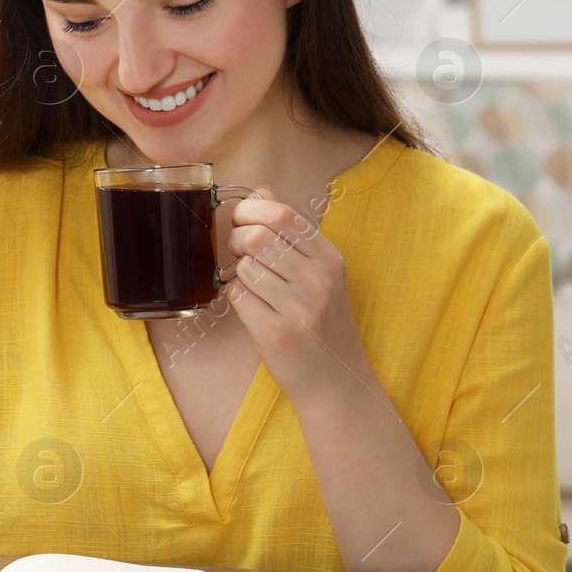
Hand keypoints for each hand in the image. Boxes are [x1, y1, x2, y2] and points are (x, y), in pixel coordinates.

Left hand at [224, 185, 370, 403]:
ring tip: (253, 285)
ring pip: (244, 266)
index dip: (250, 211)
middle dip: (237, 240)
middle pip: (258, 237)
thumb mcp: (319, 273)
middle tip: (238, 252)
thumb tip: (261, 190)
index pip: (282, 215)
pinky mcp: (276, 332)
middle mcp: (319, 280)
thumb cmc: (321, 323)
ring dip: (239, 272)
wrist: (335, 380)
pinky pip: (238, 296)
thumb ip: (291, 232)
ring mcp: (299, 307)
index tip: (241, 220)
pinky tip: (252, 306)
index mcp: (330, 259)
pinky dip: (236, 297)